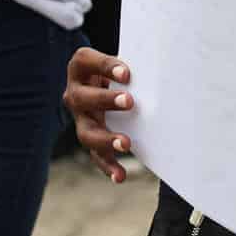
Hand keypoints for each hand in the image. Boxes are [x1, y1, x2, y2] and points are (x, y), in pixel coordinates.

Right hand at [64, 46, 136, 183]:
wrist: (104, 80)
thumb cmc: (118, 66)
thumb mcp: (121, 59)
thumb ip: (134, 63)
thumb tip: (161, 70)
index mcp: (81, 66)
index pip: (86, 62)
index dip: (105, 67)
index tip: (127, 72)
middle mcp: (75, 93)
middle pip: (83, 98)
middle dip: (105, 100)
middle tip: (129, 102)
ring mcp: (81, 118)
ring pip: (86, 132)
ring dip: (106, 139)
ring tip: (126, 144)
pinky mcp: (90, 136)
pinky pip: (96, 155)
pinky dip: (108, 166)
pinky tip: (120, 176)